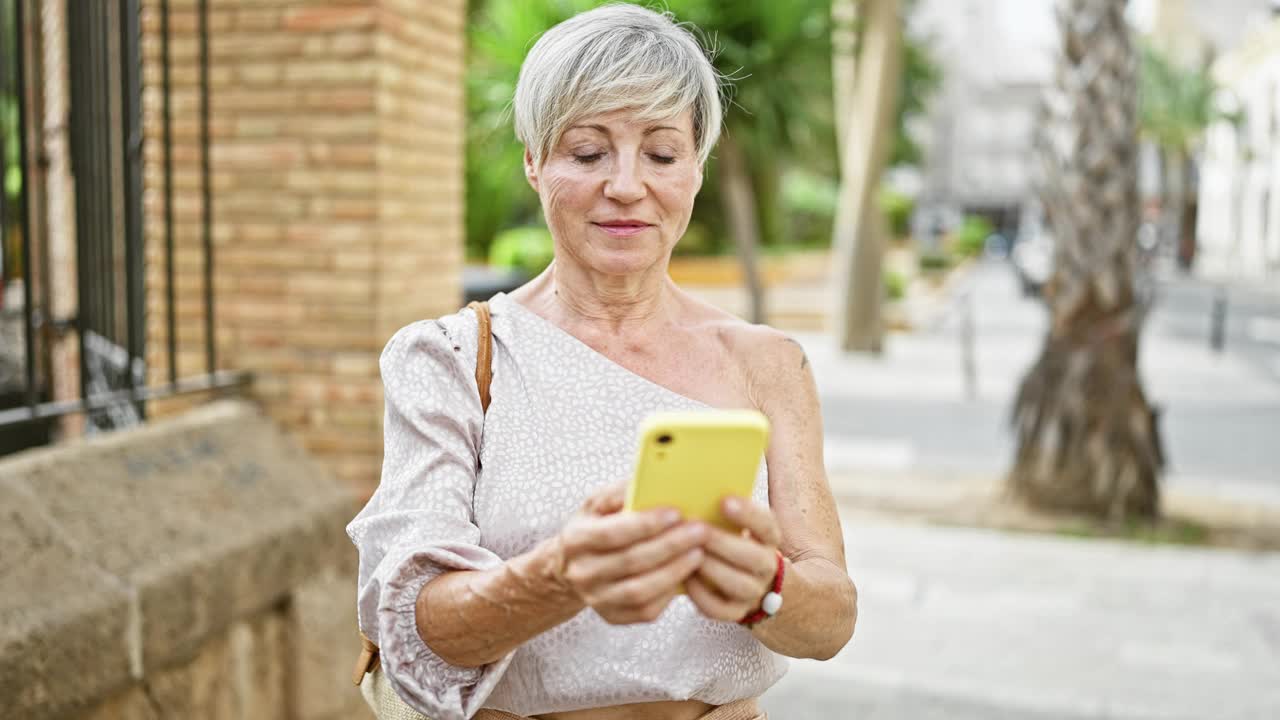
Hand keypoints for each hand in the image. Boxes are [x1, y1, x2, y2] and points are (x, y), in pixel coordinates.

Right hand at [553, 482, 708, 624]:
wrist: (571, 567)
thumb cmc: (594, 526)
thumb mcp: (598, 503)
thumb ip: (621, 492)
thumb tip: (652, 482)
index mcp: (575, 540)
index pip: (612, 533)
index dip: (645, 524)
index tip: (676, 512)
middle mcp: (583, 573)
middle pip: (631, 562)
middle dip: (670, 545)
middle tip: (700, 531)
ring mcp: (597, 599)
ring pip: (640, 591)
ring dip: (674, 571)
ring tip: (699, 552)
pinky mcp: (613, 617)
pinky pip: (645, 610)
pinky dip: (669, 593)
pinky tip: (686, 574)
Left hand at [687, 496, 781, 622]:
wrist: (761, 582)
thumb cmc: (737, 542)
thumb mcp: (741, 522)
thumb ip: (727, 506)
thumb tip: (705, 475)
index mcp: (769, 538)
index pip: (766, 525)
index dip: (747, 513)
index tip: (724, 500)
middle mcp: (767, 566)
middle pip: (752, 557)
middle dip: (721, 542)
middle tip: (696, 530)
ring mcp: (753, 592)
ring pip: (737, 584)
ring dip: (711, 568)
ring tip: (688, 554)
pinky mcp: (736, 612)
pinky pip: (720, 609)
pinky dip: (702, 596)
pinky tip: (686, 578)